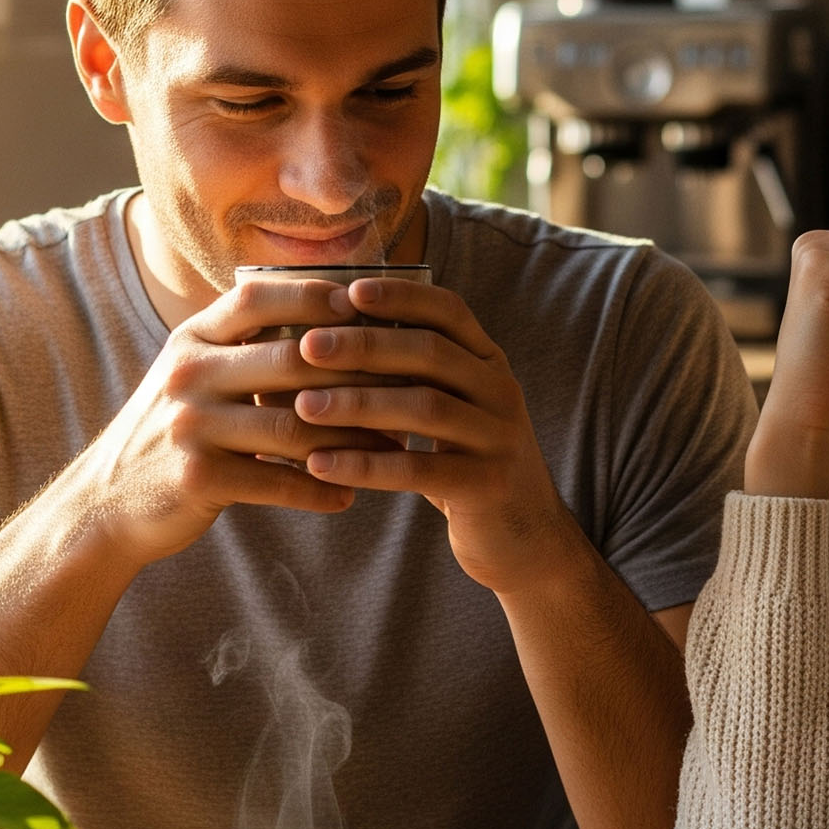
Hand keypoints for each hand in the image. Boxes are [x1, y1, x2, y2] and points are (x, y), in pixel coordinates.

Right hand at [69, 276, 400, 570]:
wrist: (106, 502)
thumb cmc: (174, 431)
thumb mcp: (196, 374)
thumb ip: (246, 344)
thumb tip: (333, 314)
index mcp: (191, 339)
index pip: (257, 297)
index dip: (314, 296)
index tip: (368, 307)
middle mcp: (187, 374)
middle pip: (290, 361)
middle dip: (356, 374)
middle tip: (408, 385)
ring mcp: (189, 426)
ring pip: (293, 427)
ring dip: (351, 439)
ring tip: (393, 447)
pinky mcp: (196, 478)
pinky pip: (276, 483)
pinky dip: (319, 490)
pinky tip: (350, 495)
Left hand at [286, 276, 582, 597]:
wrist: (525, 537)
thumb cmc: (464, 463)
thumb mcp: (449, 410)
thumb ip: (408, 377)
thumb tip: (319, 341)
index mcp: (489, 362)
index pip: (449, 311)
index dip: (401, 297)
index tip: (348, 291)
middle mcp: (501, 391)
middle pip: (432, 354)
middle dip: (365, 346)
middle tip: (307, 346)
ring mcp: (499, 438)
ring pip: (425, 408)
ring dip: (358, 404)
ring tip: (303, 406)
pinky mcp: (488, 485)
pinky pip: (421, 469)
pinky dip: (367, 464)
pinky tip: (320, 464)